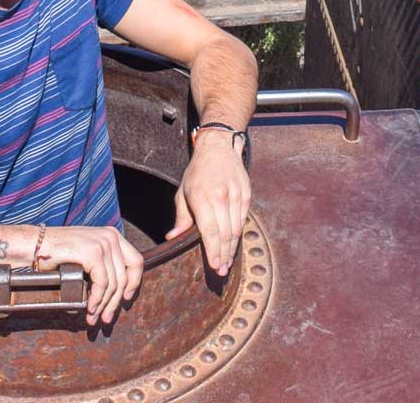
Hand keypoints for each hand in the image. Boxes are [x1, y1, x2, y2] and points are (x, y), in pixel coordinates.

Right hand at [41, 225, 143, 325]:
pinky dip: (97, 300)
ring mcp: (103, 243)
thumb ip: (103, 264)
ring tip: (93, 317)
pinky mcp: (93, 252)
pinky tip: (89, 308)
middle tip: (106, 319)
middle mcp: (110, 236)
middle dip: (116, 302)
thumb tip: (117, 292)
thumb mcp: (87, 254)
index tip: (125, 299)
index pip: (136, 261)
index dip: (134, 283)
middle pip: (125, 276)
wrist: (36, 245)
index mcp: (112, 235)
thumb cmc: (57, 253)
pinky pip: (102, 284)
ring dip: (104, 305)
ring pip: (114, 284)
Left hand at [165, 132, 249, 275]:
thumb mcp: (183, 192)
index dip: (213, 251)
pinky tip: (233, 244)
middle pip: (225, 234)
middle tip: (221, 270)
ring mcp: (236, 194)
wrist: (217, 148)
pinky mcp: (246, 193)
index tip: (214, 266)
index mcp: (201, 196)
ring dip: (232, 249)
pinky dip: (239, 234)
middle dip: (223, 255)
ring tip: (227, 262)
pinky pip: (243, 220)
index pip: (210, 231)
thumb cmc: (197, 173)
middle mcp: (220, 196)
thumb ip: (181, 218)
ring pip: (236, 229)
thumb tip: (172, 239)